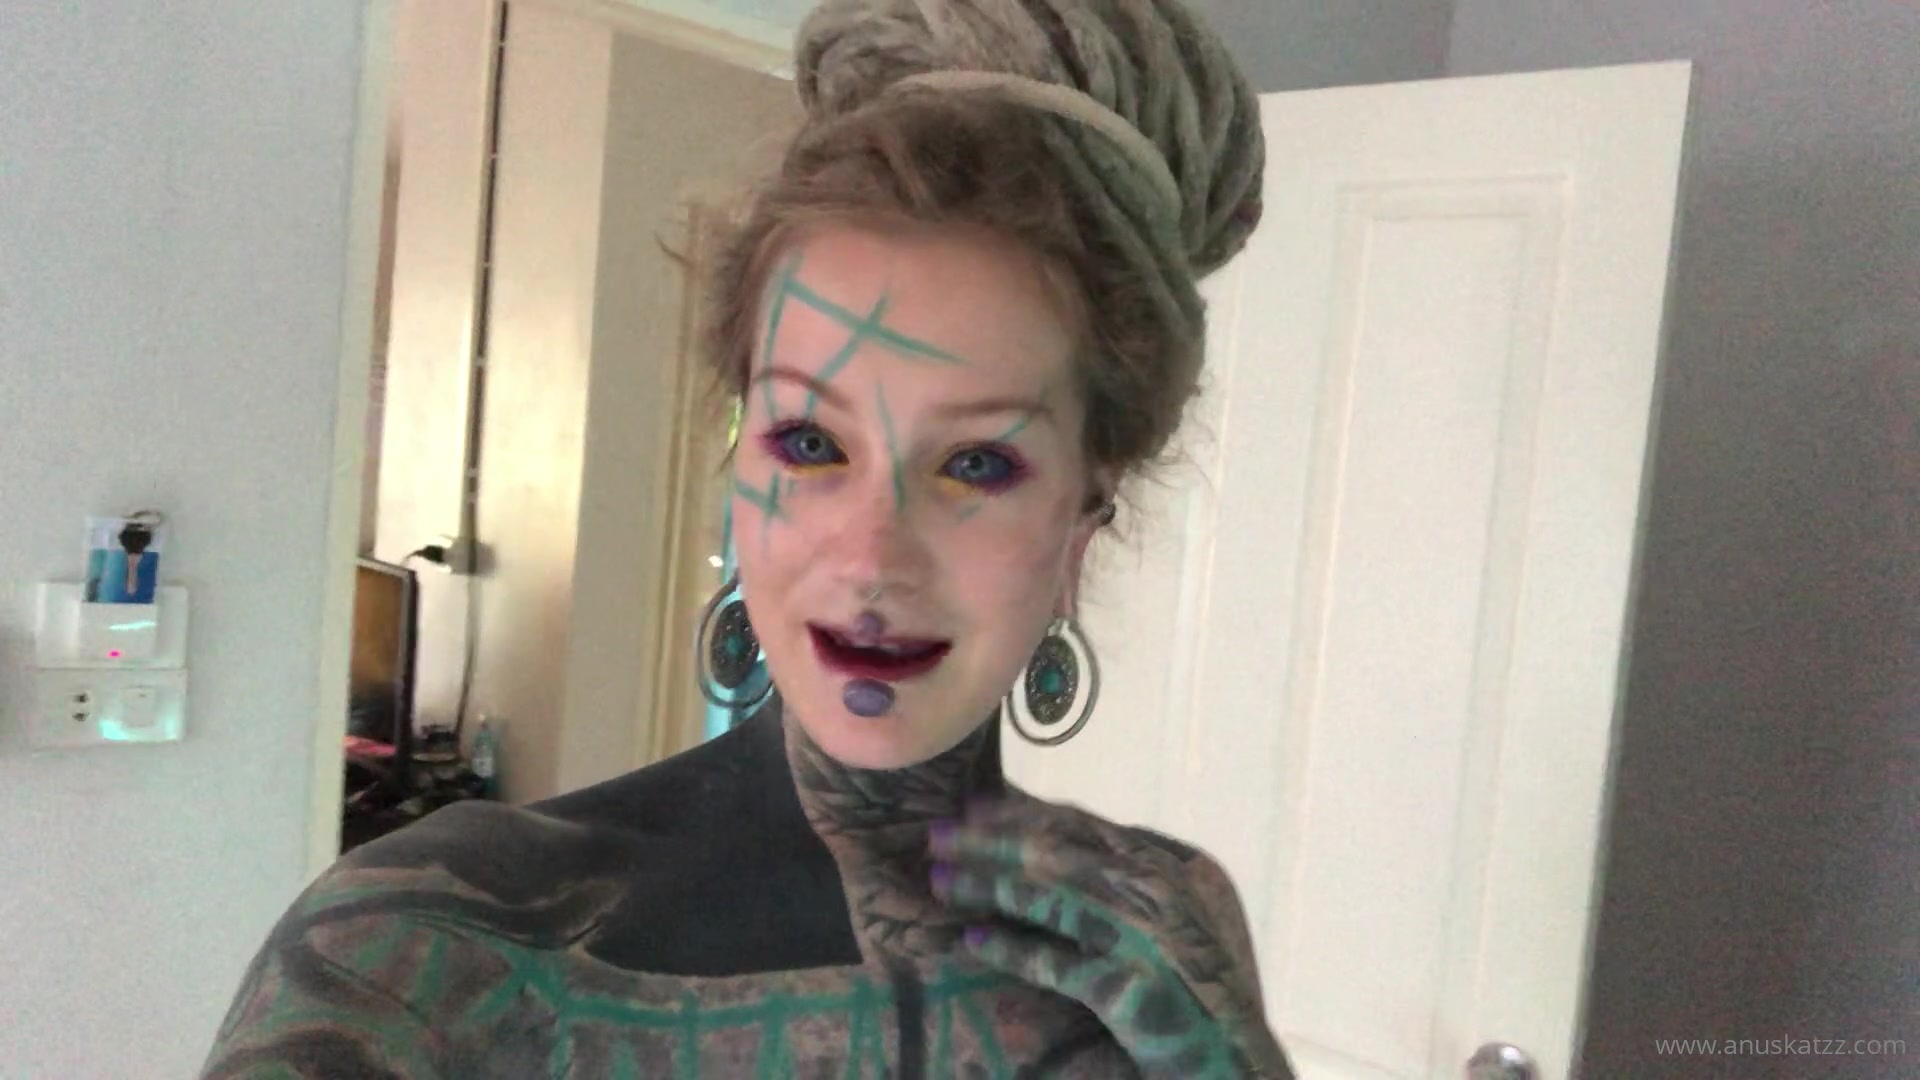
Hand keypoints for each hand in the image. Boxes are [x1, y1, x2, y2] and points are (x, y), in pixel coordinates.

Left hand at [928, 798, 1292, 1078]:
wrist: (1237, 1064)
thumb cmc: (1204, 998)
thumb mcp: (1180, 924)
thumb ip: (1132, 888)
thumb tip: (1055, 858)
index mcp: (1172, 868)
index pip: (1083, 828)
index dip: (1023, 816)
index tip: (975, 810)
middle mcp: (1160, 893)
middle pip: (1058, 853)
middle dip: (991, 840)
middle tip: (937, 833)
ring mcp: (1147, 938)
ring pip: (1050, 896)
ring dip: (987, 883)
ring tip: (939, 879)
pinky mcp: (1132, 988)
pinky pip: (1055, 960)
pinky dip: (1010, 948)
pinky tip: (973, 941)